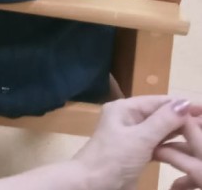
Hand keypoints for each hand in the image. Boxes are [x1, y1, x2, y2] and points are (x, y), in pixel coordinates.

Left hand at [73, 96, 201, 189]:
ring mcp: (132, 136)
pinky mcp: (136, 152)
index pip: (159, 102)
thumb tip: (185, 102)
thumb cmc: (114, 158)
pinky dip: (172, 147)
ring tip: (201, 137)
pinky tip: (189, 151)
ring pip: (161, 131)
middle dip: (184, 120)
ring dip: (180, 134)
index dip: (182, 105)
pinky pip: (158, 145)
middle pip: (161, 115)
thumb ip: (164, 121)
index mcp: (124, 109)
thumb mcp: (141, 138)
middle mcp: (128, 118)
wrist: (92, 184)